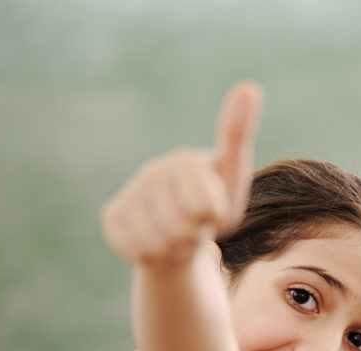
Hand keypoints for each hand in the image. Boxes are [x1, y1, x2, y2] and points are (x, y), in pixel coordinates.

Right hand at [101, 82, 263, 266]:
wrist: (184, 234)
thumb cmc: (215, 206)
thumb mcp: (234, 179)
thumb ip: (237, 136)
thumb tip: (248, 86)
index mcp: (186, 161)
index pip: (204, 205)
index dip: (214, 218)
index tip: (215, 212)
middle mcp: (154, 172)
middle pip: (182, 227)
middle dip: (196, 237)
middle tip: (198, 228)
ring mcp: (131, 193)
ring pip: (158, 242)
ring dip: (176, 249)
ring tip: (181, 236)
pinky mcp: (112, 215)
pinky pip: (134, 248)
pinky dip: (151, 255)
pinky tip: (157, 242)